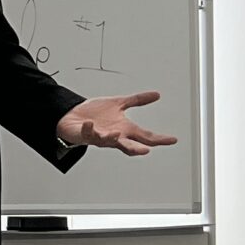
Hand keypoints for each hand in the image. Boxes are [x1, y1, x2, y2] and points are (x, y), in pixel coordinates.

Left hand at [58, 92, 178, 155]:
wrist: (72, 117)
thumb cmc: (94, 114)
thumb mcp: (118, 104)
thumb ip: (137, 100)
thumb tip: (156, 94)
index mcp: (124, 129)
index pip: (145, 136)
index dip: (159, 139)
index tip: (172, 140)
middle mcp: (114, 135)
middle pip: (128, 146)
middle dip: (136, 148)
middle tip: (145, 150)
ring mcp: (99, 136)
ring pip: (107, 141)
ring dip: (111, 138)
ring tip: (116, 134)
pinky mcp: (85, 133)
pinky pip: (87, 133)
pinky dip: (89, 128)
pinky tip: (90, 123)